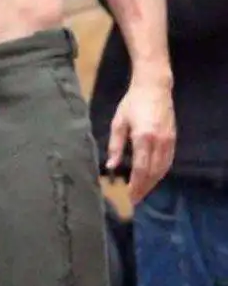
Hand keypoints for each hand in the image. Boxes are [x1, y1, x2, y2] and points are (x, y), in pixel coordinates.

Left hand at [107, 77, 175, 203]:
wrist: (154, 87)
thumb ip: (115, 145)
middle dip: (144, 187)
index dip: (135, 184)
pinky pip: (168, 161)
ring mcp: (168, 141)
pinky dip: (161, 172)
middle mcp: (158, 142)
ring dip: (153, 182)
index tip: (129, 196)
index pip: (140, 168)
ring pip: (163, 169)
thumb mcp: (119, 121)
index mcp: (143, 138)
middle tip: (135, 199)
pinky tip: (153, 177)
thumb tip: (111, 166)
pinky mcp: (173, 139)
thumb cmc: (132, 102)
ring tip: (143, 190)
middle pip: (153, 173)